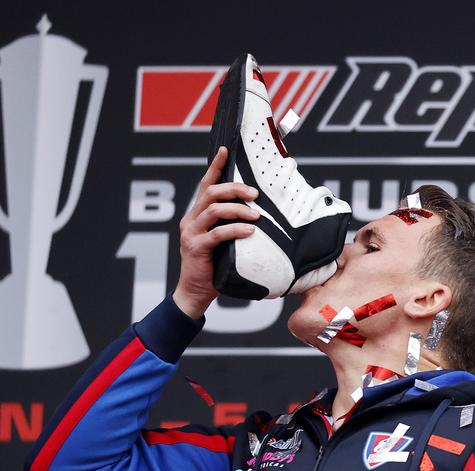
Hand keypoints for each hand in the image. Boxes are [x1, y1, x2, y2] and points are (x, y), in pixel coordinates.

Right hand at [172, 147, 259, 318]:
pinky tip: (249, 231)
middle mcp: (191, 219)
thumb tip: (258, 212)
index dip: (216, 167)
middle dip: (234, 189)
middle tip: (255, 194)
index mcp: (197, 214)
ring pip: (213, 211)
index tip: (226, 151)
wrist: (196, 291)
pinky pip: (217, 234)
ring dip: (237, 209)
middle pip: (211, 193)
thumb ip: (232, 225)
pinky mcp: (196, 247)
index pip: (206, 185)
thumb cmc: (215, 264)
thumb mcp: (224, 240)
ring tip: (256, 215)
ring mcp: (191, 233)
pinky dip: (234, 230)